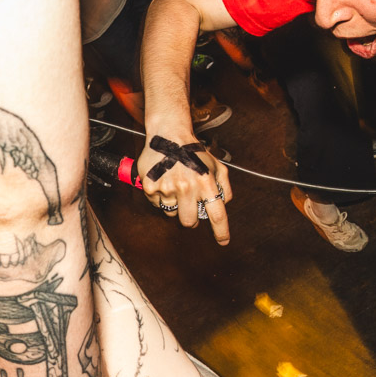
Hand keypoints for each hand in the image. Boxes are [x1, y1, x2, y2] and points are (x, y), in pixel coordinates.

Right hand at [139, 122, 233, 242]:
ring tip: (175, 184)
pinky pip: (157, 203)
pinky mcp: (151, 186)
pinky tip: (164, 180)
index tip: (223, 242)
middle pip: (189, 221)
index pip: (216, 214)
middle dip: (191, 218)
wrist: (169, 135)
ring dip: (175, 204)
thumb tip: (224, 204)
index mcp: (206, 182)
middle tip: (189, 205)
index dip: (221, 231)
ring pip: (172, 213)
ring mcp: (168, 187)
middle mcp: (187, 187)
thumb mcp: (216, 165)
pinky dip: (160, 196)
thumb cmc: (194, 151)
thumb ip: (224, 185)